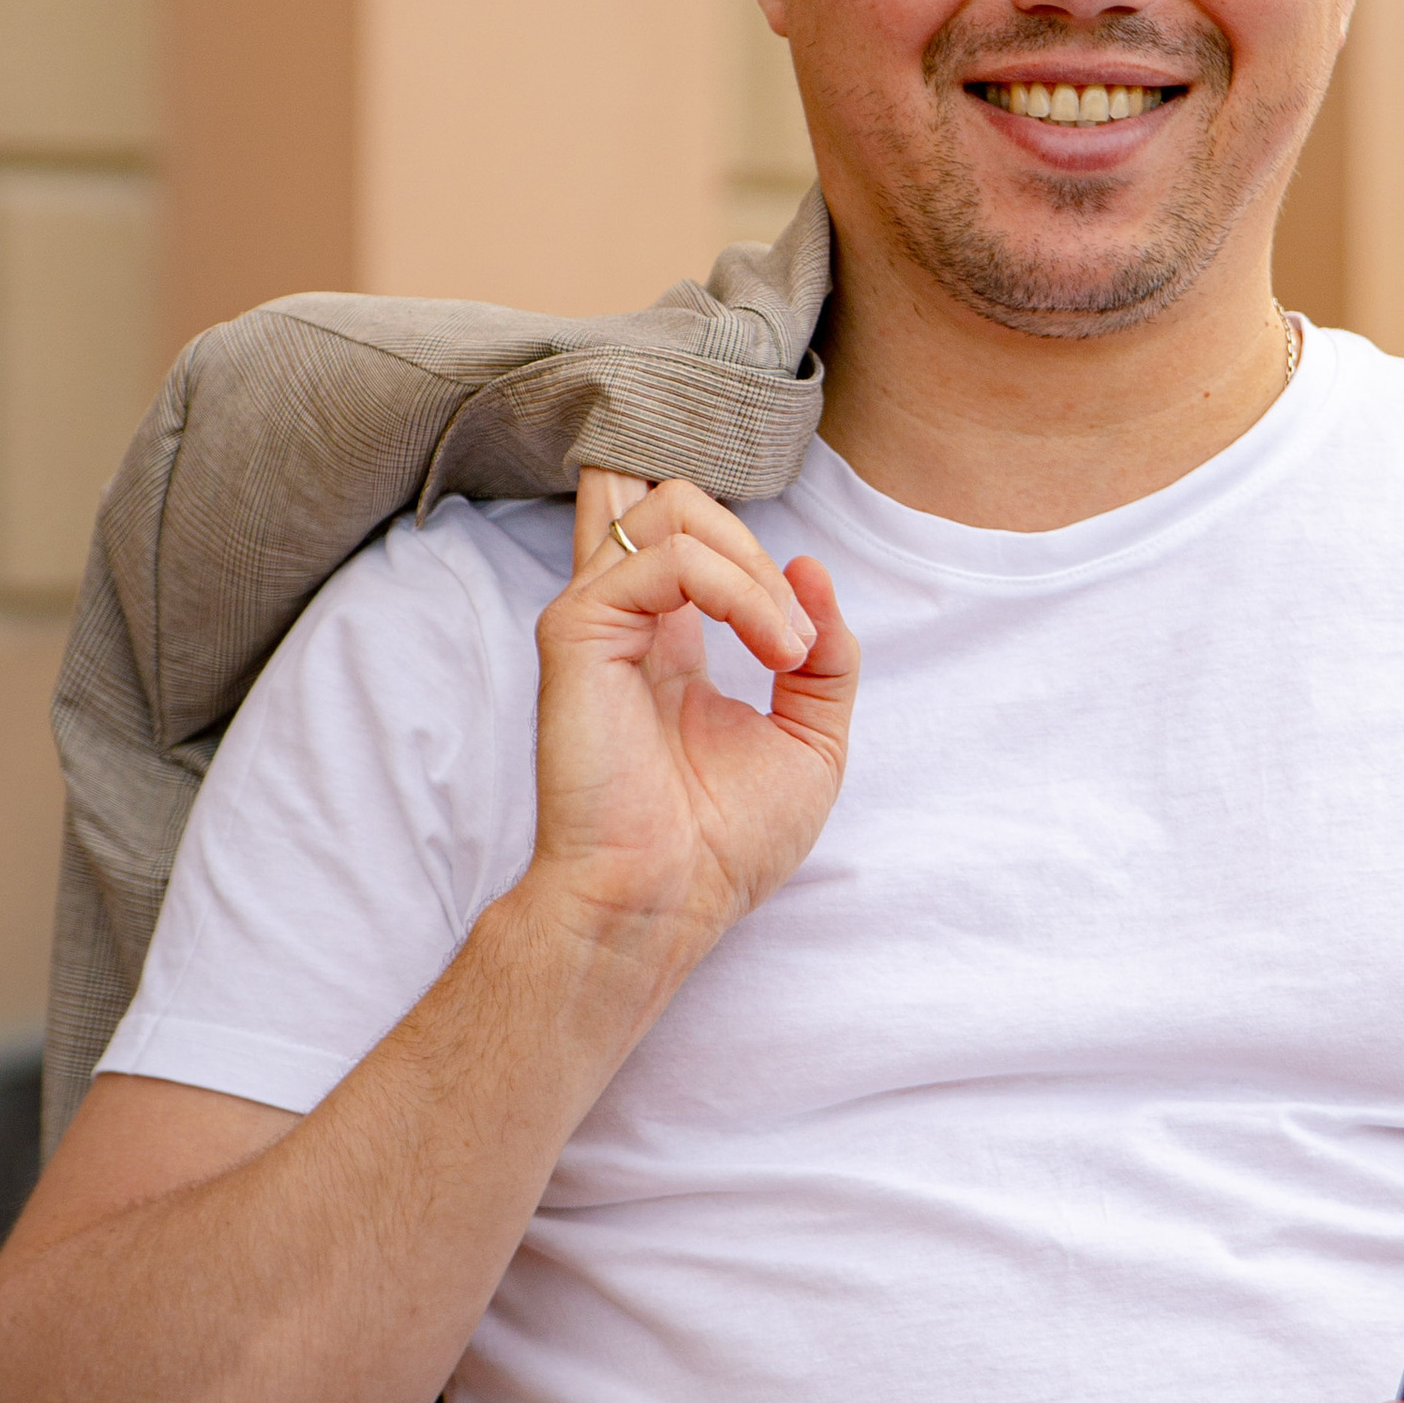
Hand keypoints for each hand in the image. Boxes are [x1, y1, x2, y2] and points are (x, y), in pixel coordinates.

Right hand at [518, 470, 857, 995]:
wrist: (666, 902)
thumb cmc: (723, 845)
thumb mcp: (811, 740)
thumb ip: (826, 655)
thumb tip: (811, 564)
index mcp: (670, 640)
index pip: (682, 532)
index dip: (755, 554)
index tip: (803, 648)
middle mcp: (627, 620)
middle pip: (677, 501)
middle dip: (755, 547)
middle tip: (795, 642)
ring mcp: (597, 619)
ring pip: (673, 511)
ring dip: (756, 568)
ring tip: (789, 648)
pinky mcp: (578, 631)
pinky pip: (669, 560)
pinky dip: (741, 591)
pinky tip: (776, 648)